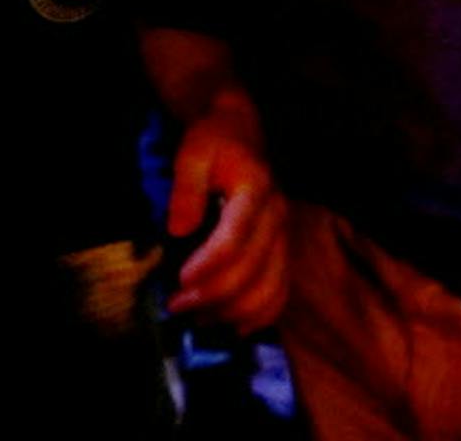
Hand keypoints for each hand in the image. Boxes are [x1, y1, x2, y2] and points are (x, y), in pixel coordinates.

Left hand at [165, 99, 287, 333]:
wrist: (243, 133)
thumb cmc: (214, 141)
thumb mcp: (192, 152)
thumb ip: (186, 188)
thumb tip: (179, 229)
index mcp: (255, 189)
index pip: (235, 237)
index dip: (209, 264)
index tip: (179, 280)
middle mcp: (277, 216)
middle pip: (252, 271)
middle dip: (212, 295)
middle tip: (175, 306)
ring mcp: (284, 237)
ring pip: (270, 289)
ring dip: (233, 313)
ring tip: (197, 319)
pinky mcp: (284, 252)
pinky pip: (280, 293)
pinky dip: (259, 316)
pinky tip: (231, 326)